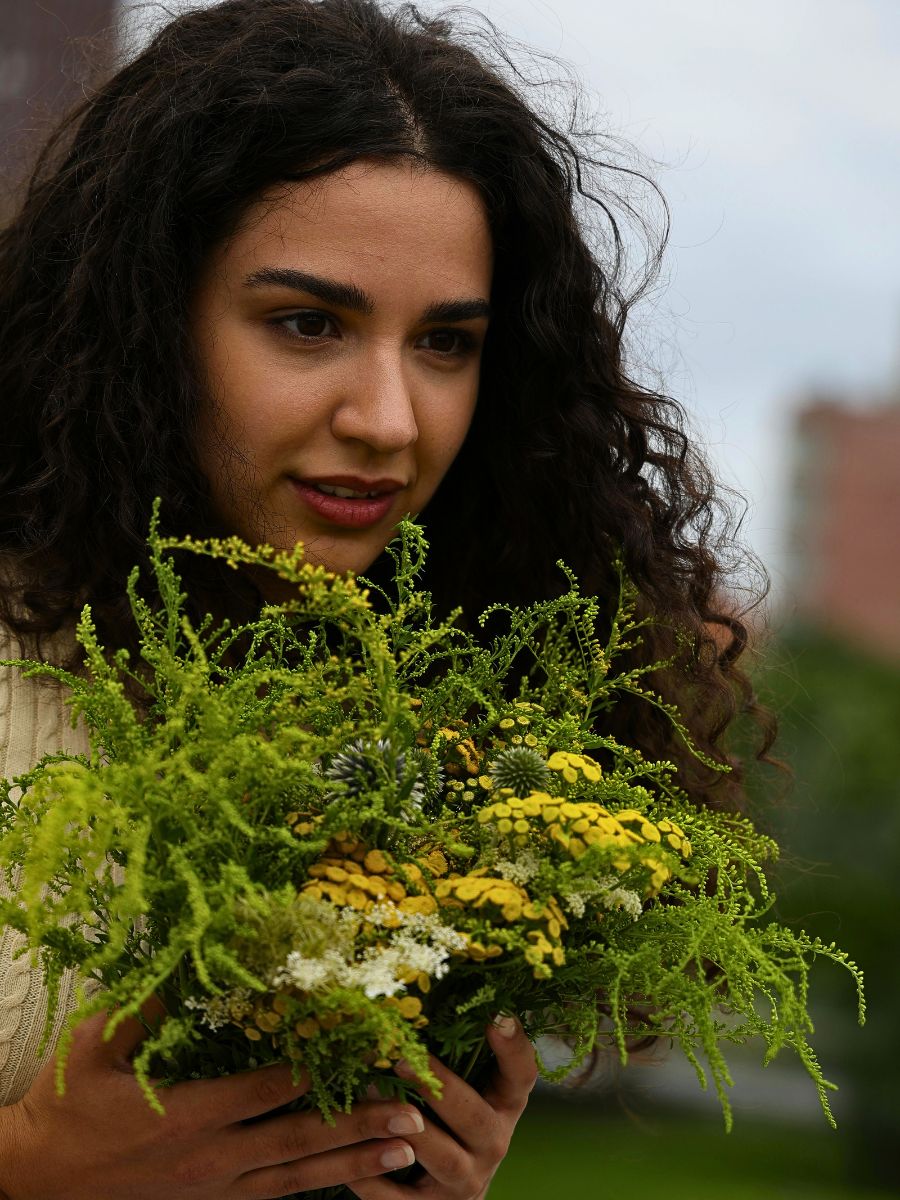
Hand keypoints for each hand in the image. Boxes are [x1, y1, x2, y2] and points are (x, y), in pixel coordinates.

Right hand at [0, 1006, 424, 1199]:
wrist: (33, 1184)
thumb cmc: (65, 1107)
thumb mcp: (93, 1047)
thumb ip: (145, 1007)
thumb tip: (192, 955)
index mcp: (189, 1113)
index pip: (268, 1088)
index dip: (319, 1068)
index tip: (364, 1047)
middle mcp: (212, 1156)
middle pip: (299, 1139)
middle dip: (360, 1125)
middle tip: (415, 1113)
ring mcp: (215, 1188)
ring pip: (298, 1175)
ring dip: (355, 1161)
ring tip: (408, 1149)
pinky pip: (275, 1196)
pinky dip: (317, 1186)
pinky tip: (352, 1178)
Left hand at [348, 1015, 537, 1199]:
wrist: (447, 1193)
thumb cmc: (450, 1120)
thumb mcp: (466, 1087)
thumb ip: (455, 1052)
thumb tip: (416, 994)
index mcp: (504, 1107)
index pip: (521, 1076)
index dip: (513, 1047)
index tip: (497, 1014)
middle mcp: (493, 1144)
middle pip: (475, 1118)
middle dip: (439, 1087)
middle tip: (402, 1058)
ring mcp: (465, 1182)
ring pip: (439, 1157)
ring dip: (403, 1126)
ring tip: (369, 1093)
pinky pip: (397, 1197)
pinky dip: (369, 1173)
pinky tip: (346, 1147)